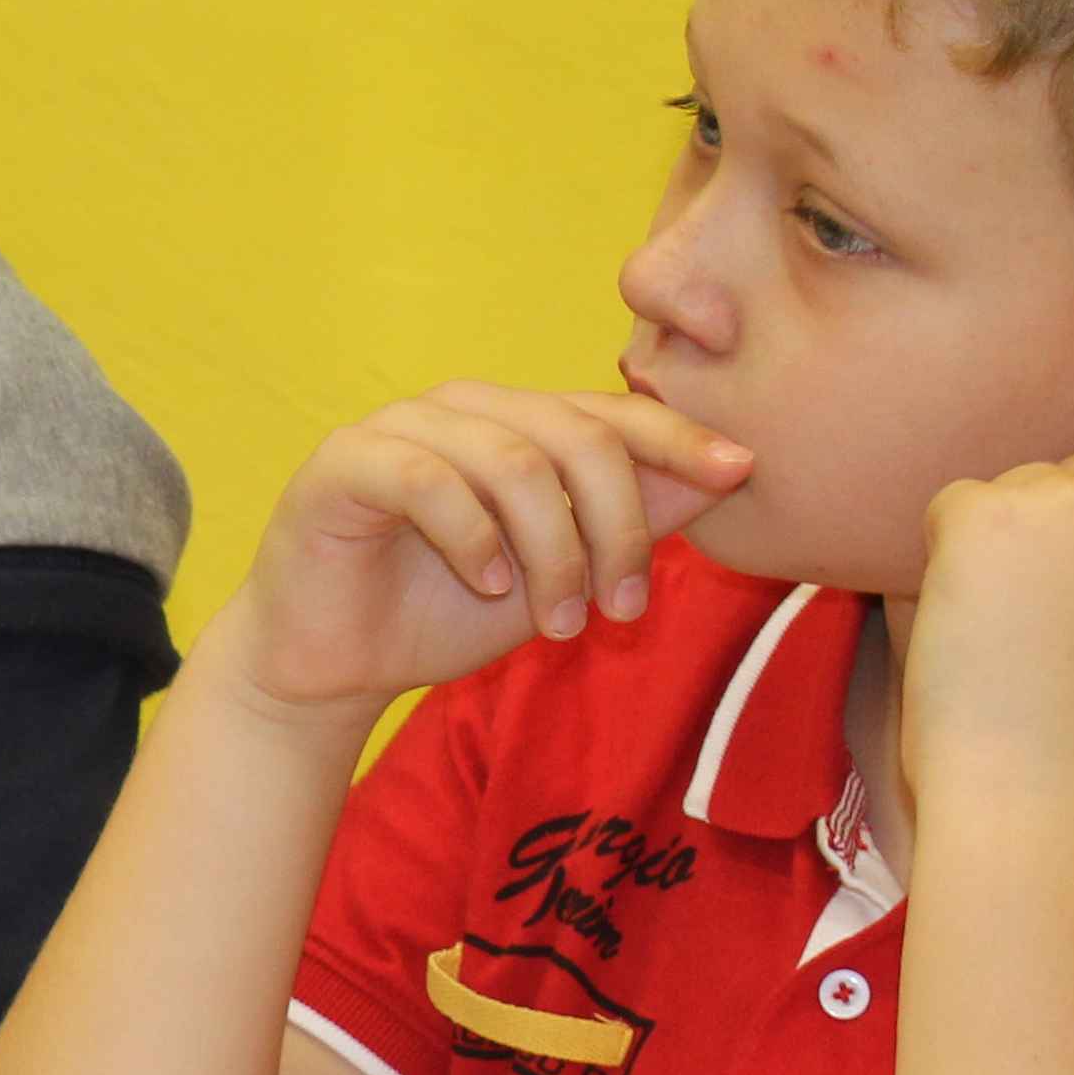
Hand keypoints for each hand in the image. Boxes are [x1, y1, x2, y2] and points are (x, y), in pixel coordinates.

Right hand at [218, 384, 748, 720]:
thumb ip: (631, 521)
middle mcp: (461, 408)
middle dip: (617, 528)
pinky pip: (430, 481)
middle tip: (623, 610)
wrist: (332, 666)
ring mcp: (398, 427)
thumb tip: (729, 471)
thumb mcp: (560, 574)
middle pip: (575, 437)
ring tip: (558, 622)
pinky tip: (489, 586)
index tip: (740, 472)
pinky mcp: (344, 462)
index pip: (611, 413)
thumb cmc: (442, 613)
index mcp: (515, 422)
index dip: (678, 438)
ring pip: (511, 462)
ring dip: (552, 552)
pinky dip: (475, 538)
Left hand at [901, 363, 1073, 827]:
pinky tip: (972, 619)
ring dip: (996, 548)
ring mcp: (1071, 500)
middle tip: (1042, 631)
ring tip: (1013, 639)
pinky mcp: (991, 510)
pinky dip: (946, 557)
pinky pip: (955, 507)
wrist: (1045, 789)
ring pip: (1013, 493)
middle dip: (1047, 532)